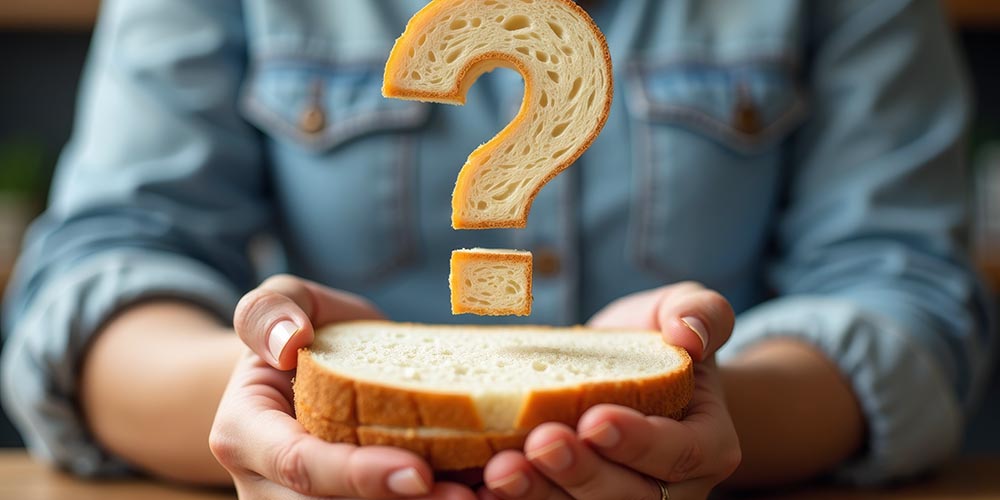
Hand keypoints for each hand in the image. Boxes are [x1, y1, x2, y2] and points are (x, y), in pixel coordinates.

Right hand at [210, 274, 476, 498]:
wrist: (315, 370)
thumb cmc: (305, 333)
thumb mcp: (285, 302)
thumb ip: (274, 309)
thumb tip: (289, 342)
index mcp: (244, 435)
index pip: (301, 465)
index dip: (359, 476)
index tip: (420, 472)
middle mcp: (267, 487)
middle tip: (470, 496)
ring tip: (483, 496)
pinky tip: (482, 494)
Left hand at [480, 282, 740, 499]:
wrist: (616, 373)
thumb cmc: (652, 340)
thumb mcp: (682, 309)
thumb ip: (699, 312)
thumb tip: (689, 334)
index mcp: (705, 446)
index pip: (678, 453)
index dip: (638, 442)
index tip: (594, 417)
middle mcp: (668, 491)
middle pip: (628, 498)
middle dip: (581, 474)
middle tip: (540, 442)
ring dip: (539, 498)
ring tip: (499, 471)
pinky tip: (475, 489)